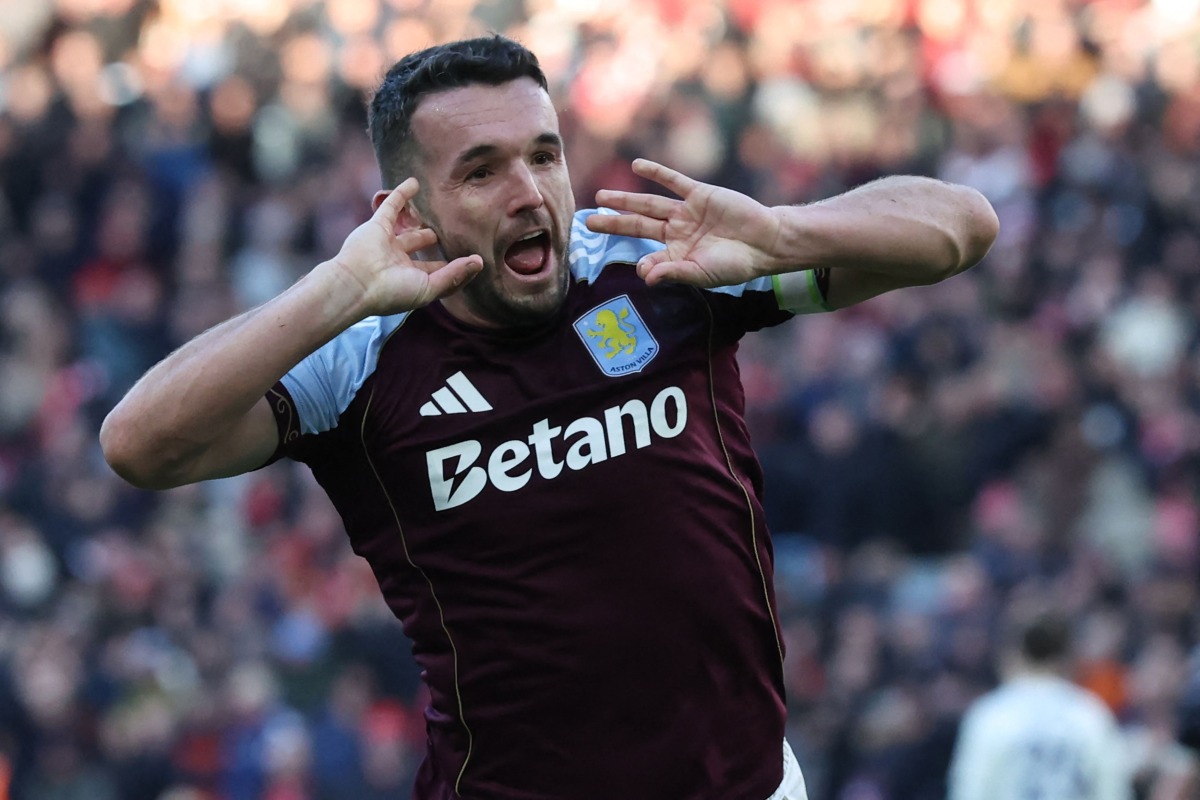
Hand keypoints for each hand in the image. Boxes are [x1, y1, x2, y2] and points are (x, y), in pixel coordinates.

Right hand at [329, 177, 482, 315]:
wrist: (356, 284)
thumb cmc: (393, 292)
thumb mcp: (430, 288)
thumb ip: (454, 275)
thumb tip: (479, 262)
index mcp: (412, 279)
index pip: (437, 271)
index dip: (453, 266)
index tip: (475, 258)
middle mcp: (400, 261)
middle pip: (421, 246)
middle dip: (434, 239)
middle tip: (454, 228)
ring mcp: (388, 243)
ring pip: (408, 227)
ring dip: (420, 218)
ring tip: (437, 206)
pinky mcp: (377, 226)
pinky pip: (392, 206)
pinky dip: (402, 193)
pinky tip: (415, 182)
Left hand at [586, 159, 781, 286]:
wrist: (766, 241)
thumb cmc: (737, 264)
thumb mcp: (702, 273)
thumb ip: (673, 273)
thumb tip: (642, 276)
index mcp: (677, 254)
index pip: (649, 257)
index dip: (644, 263)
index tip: (644, 268)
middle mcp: (677, 232)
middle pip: (638, 226)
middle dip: (613, 224)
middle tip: (588, 223)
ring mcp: (686, 212)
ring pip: (649, 204)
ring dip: (625, 200)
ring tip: (602, 197)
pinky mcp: (699, 194)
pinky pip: (674, 181)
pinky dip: (656, 172)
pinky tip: (638, 165)